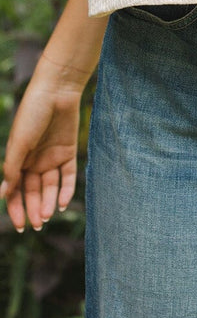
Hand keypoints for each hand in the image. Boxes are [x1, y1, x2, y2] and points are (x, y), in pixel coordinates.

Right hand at [1, 57, 84, 231]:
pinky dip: (64, 190)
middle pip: (32, 192)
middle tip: (37, 225)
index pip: (15, 191)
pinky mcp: (69, 152)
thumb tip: (3, 195)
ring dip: (48, 202)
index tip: (19, 227)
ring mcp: (52, 157)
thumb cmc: (32, 114)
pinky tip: (61, 204)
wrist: (57, 90)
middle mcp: (34, 161)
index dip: (15, 209)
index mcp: (17, 159)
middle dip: (33, 209)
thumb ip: (12, 169)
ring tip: (47, 216)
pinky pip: (67, 176)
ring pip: (49, 187)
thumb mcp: (19, 143)